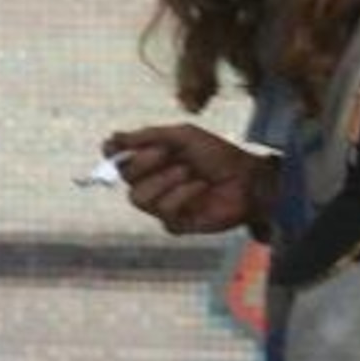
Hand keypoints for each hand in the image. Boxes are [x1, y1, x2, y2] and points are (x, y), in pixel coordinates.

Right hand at [103, 124, 275, 236]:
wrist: (247, 179)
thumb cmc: (218, 155)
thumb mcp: (184, 136)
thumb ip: (148, 136)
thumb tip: (112, 138)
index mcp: (151, 160)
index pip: (118, 159)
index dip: (113, 153)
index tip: (117, 146)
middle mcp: (152, 182)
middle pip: (124, 176)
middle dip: (145, 161)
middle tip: (168, 152)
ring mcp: (162, 205)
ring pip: (139, 198)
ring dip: (165, 179)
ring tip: (190, 171)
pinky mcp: (175, 224)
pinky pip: (164, 211)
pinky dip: (183, 195)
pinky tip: (200, 187)